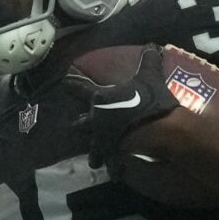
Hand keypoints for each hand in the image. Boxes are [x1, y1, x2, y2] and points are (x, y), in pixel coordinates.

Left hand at [65, 43, 178, 169]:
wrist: (155, 131)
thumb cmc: (148, 102)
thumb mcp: (150, 77)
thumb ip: (149, 62)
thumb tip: (152, 45)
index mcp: (100, 99)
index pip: (80, 89)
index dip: (72, 85)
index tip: (63, 82)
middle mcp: (96, 121)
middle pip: (80, 124)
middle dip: (79, 124)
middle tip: (76, 124)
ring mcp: (103, 141)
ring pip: (93, 151)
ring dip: (94, 154)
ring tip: (95, 159)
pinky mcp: (114, 157)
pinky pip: (112, 166)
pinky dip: (115, 169)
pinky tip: (117, 174)